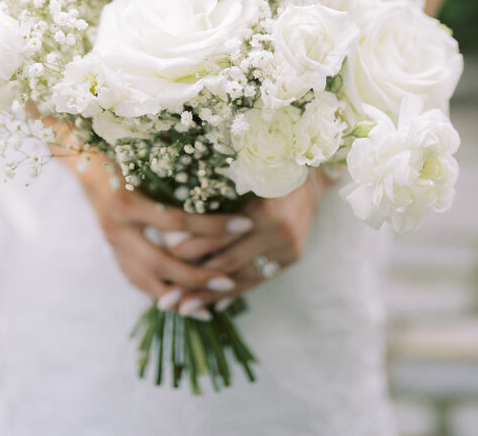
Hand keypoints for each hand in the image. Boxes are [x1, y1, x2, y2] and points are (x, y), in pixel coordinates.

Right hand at [76, 152, 257, 312]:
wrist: (84, 161)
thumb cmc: (121, 152)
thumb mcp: (145, 160)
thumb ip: (174, 177)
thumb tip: (220, 185)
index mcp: (126, 203)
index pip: (177, 221)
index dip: (212, 225)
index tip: (245, 225)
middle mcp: (116, 228)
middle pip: (161, 263)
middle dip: (197, 277)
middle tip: (230, 282)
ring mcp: (110, 243)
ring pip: (145, 281)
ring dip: (178, 297)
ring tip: (207, 307)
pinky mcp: (111, 251)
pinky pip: (135, 280)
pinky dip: (159, 293)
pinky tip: (180, 301)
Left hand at [171, 169, 334, 313]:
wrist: (312, 174)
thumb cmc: (270, 167)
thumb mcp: (244, 177)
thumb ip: (216, 204)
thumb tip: (175, 235)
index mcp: (265, 210)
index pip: (221, 237)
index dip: (192, 251)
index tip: (165, 261)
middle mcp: (279, 232)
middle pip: (230, 264)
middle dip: (196, 284)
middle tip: (167, 300)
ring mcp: (289, 248)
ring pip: (243, 278)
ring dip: (212, 296)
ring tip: (185, 309)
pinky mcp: (292, 258)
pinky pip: (259, 279)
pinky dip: (236, 290)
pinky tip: (216, 304)